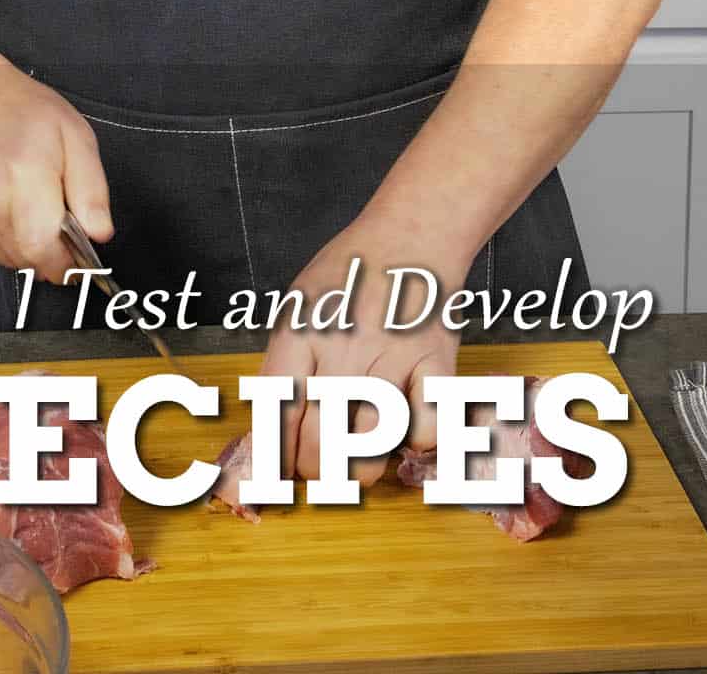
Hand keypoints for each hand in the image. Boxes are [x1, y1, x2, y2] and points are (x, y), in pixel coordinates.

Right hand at [0, 57, 111, 282]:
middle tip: (61, 219)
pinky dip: (8, 241)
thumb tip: (100, 232)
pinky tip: (11, 208)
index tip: (81, 256)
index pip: (44, 250)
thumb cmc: (19, 110)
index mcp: (23, 177)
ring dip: (30, 247)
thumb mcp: (76, 135)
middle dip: (53, 253)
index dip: (68, 261)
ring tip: (33, 205)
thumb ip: (92, 190)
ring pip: (10, 260)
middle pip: (29, 260)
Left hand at [259, 208, 472, 486]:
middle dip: (313, 471)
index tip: (280, 467)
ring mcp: (391, 359)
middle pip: (318, 445)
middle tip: (318, 466)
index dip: (276, 455)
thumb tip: (271, 428)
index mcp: (301, 333)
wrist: (412, 235)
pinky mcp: (435, 364)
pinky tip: (407, 426)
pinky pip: (426, 431)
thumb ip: (285, 361)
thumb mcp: (299, 303)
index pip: (277, 416)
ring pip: (367, 452)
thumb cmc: (351, 271)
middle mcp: (343, 349)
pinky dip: (417, 441)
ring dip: (359, 469)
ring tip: (357, 456)